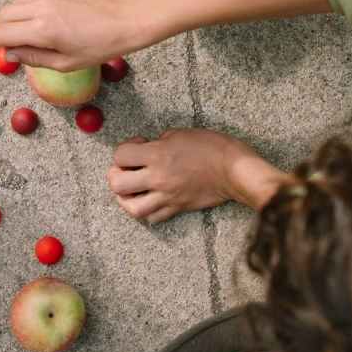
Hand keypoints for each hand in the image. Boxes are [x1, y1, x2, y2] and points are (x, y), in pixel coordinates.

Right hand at [0, 0, 139, 68]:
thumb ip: (33, 58)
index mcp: (42, 30)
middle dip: (0, 30)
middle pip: (3, 14)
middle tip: (8, 45)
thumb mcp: (66, 63)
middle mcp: (41, 7)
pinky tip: (46, 21)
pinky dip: (30, 9)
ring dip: (13, 18)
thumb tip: (9, 55)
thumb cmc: (101, 45)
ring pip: (16, 2)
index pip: (2, 34)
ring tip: (26, 33)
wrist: (126, 18)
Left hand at [107, 130, 281, 222]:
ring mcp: (168, 196)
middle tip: (126, 169)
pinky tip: (150, 199)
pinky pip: (153, 218)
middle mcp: (158, 178)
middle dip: (116, 175)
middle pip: (118, 184)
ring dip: (126, 199)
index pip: (121, 155)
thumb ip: (159, 142)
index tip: (138, 145)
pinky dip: (147, 210)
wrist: (235, 171)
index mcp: (158, 155)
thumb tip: (147, 149)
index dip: (124, 149)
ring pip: (132, 208)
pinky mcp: (178, 208)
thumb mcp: (181, 134)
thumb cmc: (213, 147)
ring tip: (132, 190)